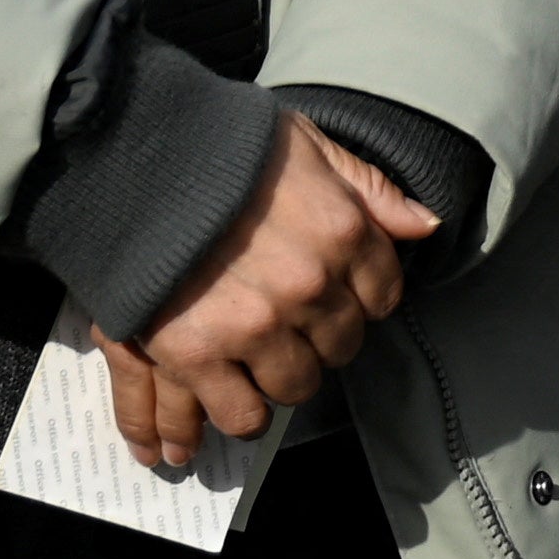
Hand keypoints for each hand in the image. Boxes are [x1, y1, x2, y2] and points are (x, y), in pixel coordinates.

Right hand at [104, 116, 436, 469]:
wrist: (133, 159)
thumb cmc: (222, 147)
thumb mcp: (308, 145)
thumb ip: (369, 189)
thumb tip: (425, 226)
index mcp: (341, 232)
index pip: (382, 297)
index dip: (358, 299)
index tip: (334, 296)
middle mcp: (307, 284)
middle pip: (340, 349)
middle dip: (319, 341)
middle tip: (290, 330)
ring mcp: (253, 324)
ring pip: (294, 386)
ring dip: (279, 379)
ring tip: (258, 364)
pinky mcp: (195, 353)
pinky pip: (239, 412)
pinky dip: (236, 413)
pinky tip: (229, 402)